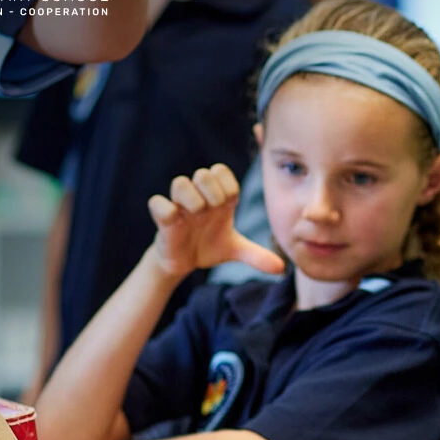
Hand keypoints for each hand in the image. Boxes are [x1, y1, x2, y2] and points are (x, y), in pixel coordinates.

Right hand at [146, 164, 284, 277]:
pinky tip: (176, 222)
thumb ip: (256, 255)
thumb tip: (282, 268)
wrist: (184, 262)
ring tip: (196, 215)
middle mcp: (198, 196)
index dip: (228, 185)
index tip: (230, 204)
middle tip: (214, 210)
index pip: (221, 171)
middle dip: (212, 191)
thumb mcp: (234, 249)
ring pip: (180, 182)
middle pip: (203, 173)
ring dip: (192, 198)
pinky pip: (158, 203)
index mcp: (217, 197)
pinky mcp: (162, 216)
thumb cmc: (208, 246)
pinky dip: (168, 210)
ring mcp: (178, 204)